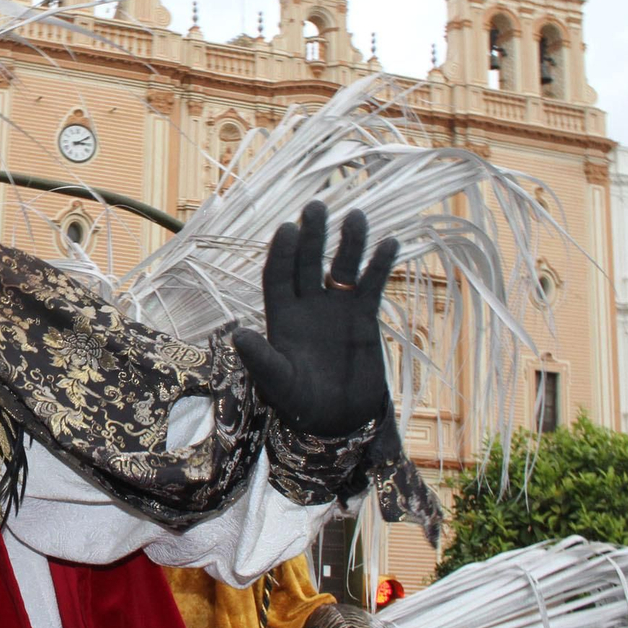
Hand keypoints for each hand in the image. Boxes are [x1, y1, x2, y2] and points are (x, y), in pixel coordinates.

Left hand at [233, 201, 396, 435]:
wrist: (338, 421)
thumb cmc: (300, 405)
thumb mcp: (278, 383)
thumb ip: (262, 359)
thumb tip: (238, 333)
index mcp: (280, 316)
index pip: (278, 276)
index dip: (281, 253)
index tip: (286, 228)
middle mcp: (307, 305)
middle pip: (308, 261)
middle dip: (312, 235)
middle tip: (316, 206)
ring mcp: (336, 308)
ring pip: (341, 267)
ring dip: (349, 242)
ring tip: (357, 216)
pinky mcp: (364, 317)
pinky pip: (371, 284)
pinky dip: (379, 264)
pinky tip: (389, 242)